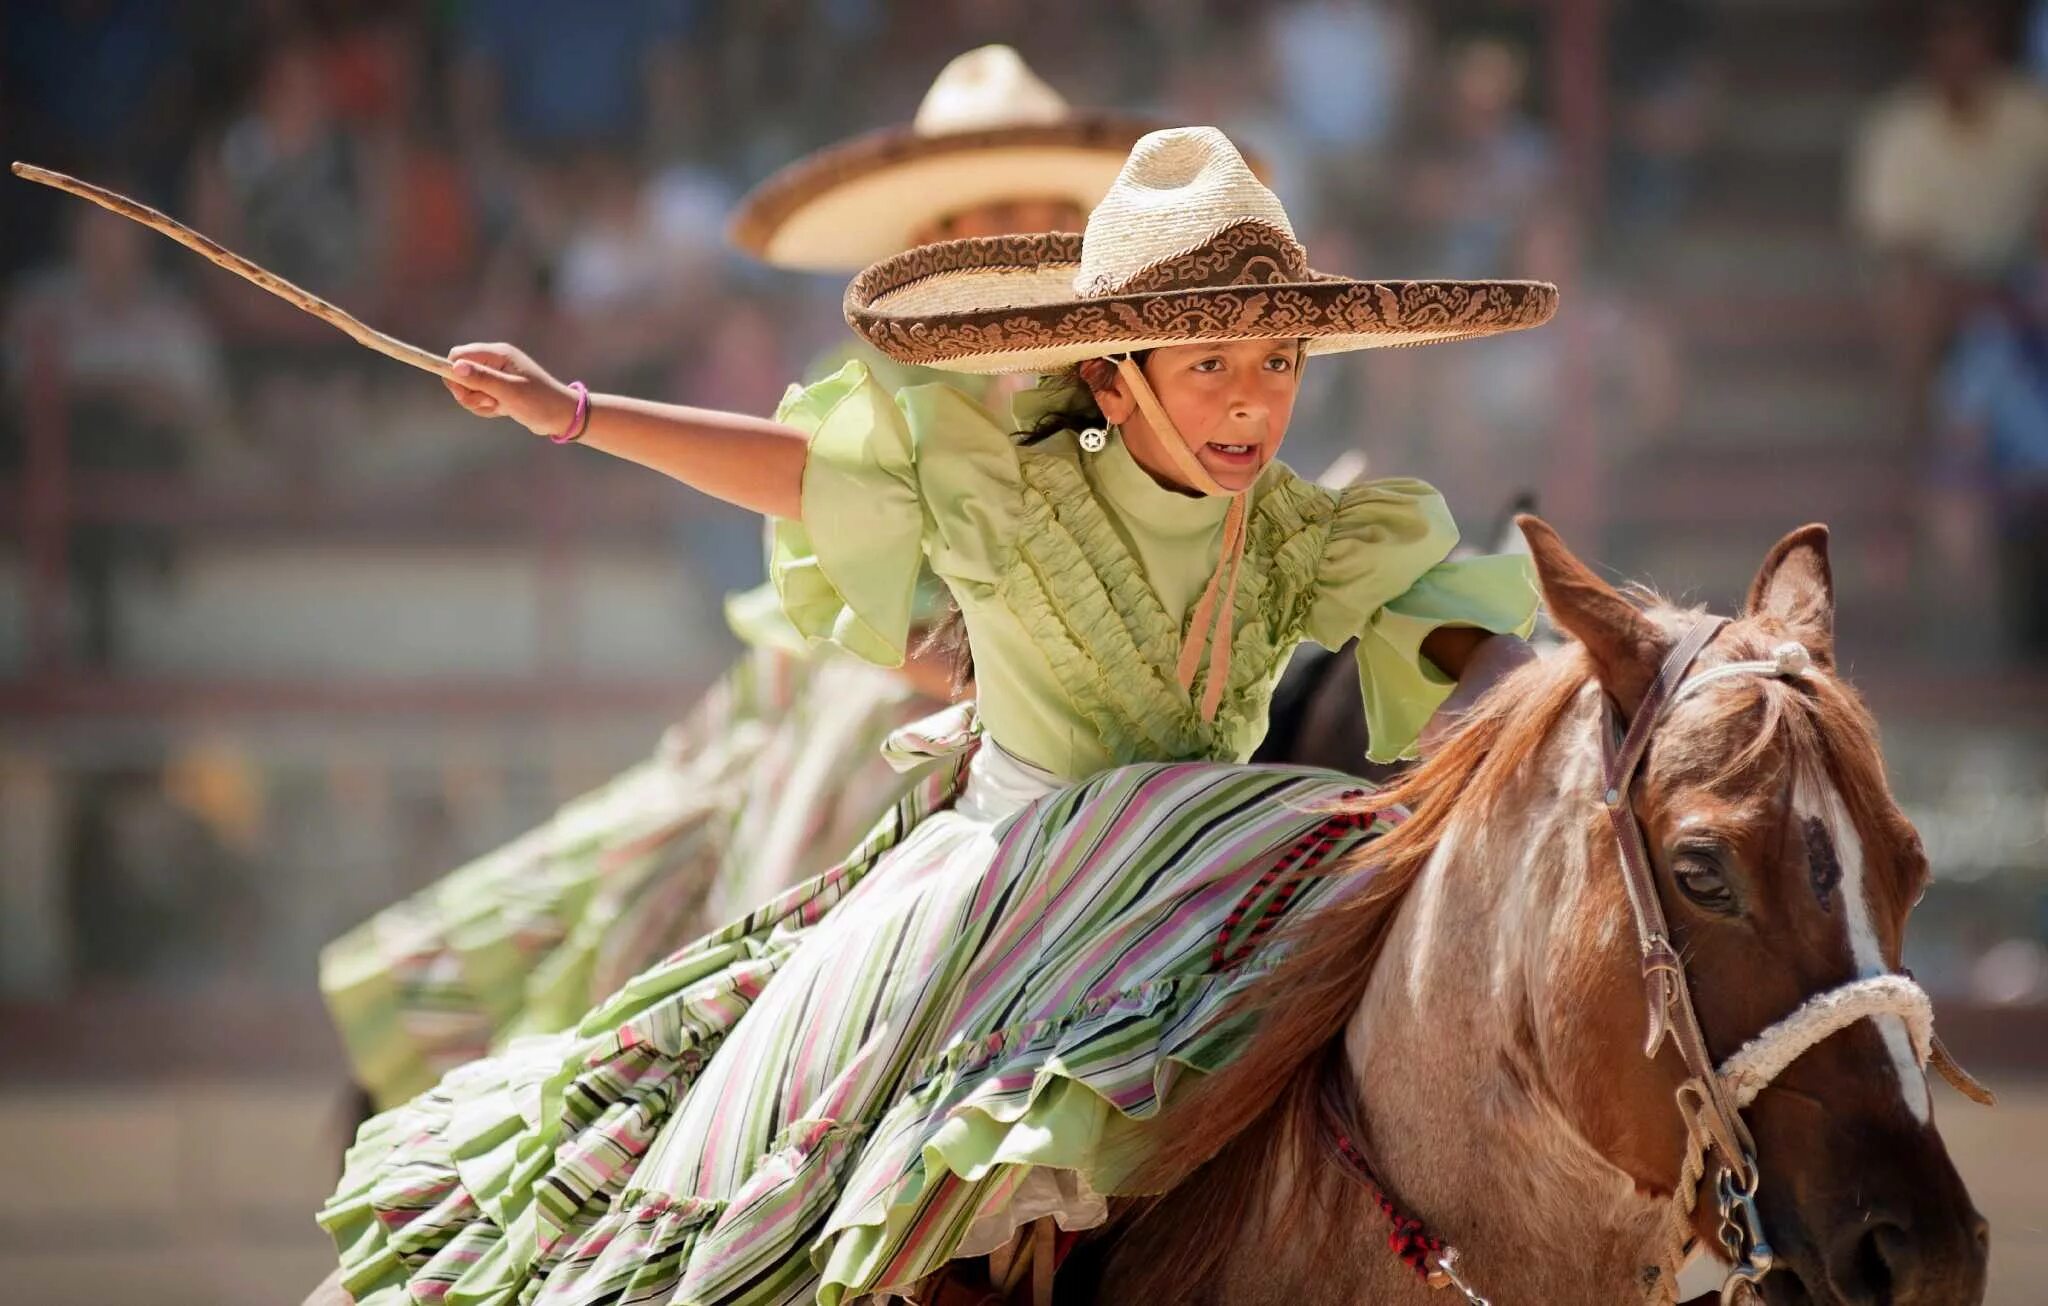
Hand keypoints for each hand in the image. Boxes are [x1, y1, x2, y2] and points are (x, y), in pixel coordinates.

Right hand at [443, 343, 578, 436]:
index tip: (465, 392)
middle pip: (460, 373)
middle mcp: (495, 361)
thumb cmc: (539, 402)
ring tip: (499, 407)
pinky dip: (485, 407)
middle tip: (488, 402)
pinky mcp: (498, 390)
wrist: (561, 417)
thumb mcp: (509, 391)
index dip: (454, 373)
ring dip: (478, 403)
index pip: (459, 355)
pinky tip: (502, 410)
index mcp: (498, 354)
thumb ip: (482, 378)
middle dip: (468, 392)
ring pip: (468, 388)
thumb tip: (455, 366)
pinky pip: (478, 398)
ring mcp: (496, 376)